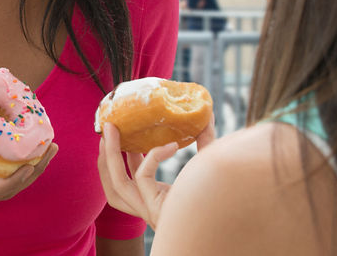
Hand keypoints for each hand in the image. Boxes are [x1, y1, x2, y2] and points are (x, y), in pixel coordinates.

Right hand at [97, 118, 214, 229]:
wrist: (230, 221)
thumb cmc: (220, 198)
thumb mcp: (205, 167)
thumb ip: (204, 143)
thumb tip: (205, 116)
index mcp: (155, 201)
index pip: (126, 182)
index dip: (118, 158)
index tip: (121, 134)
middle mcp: (148, 208)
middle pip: (112, 184)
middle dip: (105, 155)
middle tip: (108, 127)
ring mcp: (150, 210)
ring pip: (117, 183)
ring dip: (111, 154)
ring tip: (112, 130)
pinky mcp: (156, 208)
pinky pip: (143, 177)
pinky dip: (153, 157)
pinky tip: (171, 146)